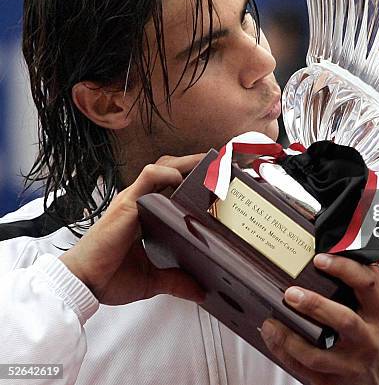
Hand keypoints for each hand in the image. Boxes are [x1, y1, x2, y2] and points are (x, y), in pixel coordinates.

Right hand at [60, 155, 206, 305]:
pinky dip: (167, 173)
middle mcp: (139, 202)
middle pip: (168, 170)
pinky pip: (149, 175)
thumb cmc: (108, 278)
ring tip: (209, 166)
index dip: (190, 180)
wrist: (83, 283)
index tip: (214, 184)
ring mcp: (133, 200)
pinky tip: (182, 180)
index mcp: (144, 215)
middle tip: (218, 170)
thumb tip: (200, 292)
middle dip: (193, 166)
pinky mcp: (128, 202)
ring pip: (161, 167)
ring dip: (186, 164)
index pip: (169, 187)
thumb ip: (176, 281)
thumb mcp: (152, 280)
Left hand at [260, 253, 378, 384]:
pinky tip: (273, 336)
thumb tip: (337, 247)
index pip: (368, 284)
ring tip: (272, 322)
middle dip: (315, 305)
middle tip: (291, 293)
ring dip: (291, 337)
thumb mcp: (377, 307)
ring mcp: (351, 364)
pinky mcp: (333, 382)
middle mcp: (368, 338)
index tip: (320, 259)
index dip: (344, 268)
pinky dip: (285, 352)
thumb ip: (364, 281)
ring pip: (319, 355)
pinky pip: (305, 370)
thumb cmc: (371, 334)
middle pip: (345, 320)